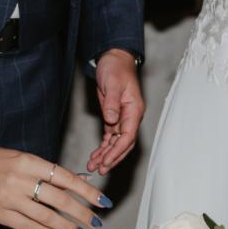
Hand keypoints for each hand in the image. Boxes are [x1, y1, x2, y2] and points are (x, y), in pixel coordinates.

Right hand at [0, 144, 107, 228]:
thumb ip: (41, 171)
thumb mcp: (16, 157)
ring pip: (46, 217)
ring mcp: (8, 199)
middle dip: (81, 212)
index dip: (86, 191)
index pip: (65, 178)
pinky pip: (28, 227)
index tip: (101, 200)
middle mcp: (19, 180)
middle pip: (59, 200)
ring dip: (66, 225)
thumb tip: (71, 185)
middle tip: (95, 219)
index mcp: (26, 160)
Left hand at [88, 49, 143, 172]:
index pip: (128, 136)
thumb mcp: (112, 83)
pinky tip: (95, 156)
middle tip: (100, 170)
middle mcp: (130, 117)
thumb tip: (112, 120)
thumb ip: (112, 103)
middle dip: (112, 158)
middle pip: (124, 144)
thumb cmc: (115, 68)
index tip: (106, 162)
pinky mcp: (113, 117)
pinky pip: (110, 137)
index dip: (117, 151)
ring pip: (116, 143)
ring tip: (93, 166)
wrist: (113, 59)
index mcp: (134, 110)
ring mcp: (122, 118)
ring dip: (106, 155)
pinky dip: (103, 147)